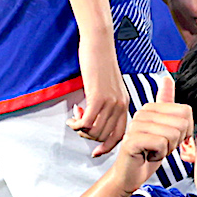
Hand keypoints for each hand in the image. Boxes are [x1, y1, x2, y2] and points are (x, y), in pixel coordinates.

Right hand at [70, 31, 128, 156]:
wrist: (99, 45)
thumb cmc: (100, 63)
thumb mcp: (108, 87)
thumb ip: (106, 103)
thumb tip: (95, 119)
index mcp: (124, 105)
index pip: (120, 135)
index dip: (108, 147)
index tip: (96, 152)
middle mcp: (120, 106)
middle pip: (104, 136)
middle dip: (88, 136)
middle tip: (79, 125)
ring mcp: (110, 102)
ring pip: (94, 131)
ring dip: (80, 130)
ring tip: (74, 119)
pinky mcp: (98, 97)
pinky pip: (86, 122)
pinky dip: (76, 124)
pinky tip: (71, 118)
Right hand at [110, 73, 191, 192]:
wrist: (130, 174)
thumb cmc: (148, 154)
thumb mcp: (164, 128)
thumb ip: (167, 106)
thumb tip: (167, 78)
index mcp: (151, 108)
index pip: (185, 112)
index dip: (184, 130)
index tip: (170, 138)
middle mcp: (142, 113)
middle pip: (181, 123)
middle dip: (176, 141)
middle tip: (161, 146)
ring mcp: (135, 126)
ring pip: (172, 134)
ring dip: (167, 149)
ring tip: (154, 151)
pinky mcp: (132, 140)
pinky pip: (161, 144)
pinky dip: (159, 155)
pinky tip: (148, 155)